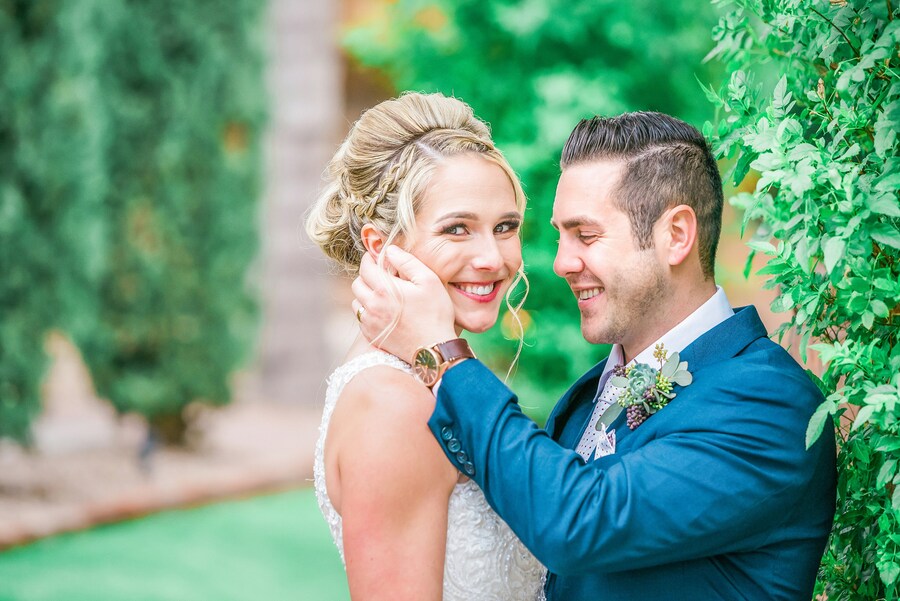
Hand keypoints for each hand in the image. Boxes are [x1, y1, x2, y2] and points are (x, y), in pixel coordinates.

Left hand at [352, 246, 456, 361]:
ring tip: (382, 294)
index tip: (376, 257)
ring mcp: (370, 323)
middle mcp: (372, 306)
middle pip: (357, 283)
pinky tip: (384, 311)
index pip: (365, 267)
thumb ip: (407, 262)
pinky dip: (368, 311)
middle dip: (367, 276)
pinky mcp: (371, 336)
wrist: (434, 350)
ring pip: (357, 301)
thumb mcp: (429, 281)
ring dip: (365, 294)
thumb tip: (390, 251)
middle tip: (381, 276)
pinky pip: (361, 318)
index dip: (369, 259)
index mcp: (384, 289)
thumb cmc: (435, 314)